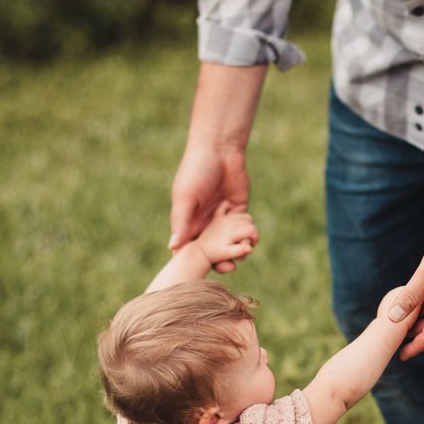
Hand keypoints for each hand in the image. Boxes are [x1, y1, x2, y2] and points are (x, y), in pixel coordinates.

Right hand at [169, 144, 250, 270]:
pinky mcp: (239, 210)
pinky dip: (247, 236)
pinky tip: (250, 241)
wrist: (219, 150)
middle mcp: (205, 222)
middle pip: (212, 250)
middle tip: (227, 267)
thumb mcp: (185, 197)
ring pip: (230, 242)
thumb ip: (181, 222)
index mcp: (188, 222)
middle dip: (219, 261)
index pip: (189, 248)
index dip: (193, 262)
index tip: (200, 273)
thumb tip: (173, 247)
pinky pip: (244, 228)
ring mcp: (223, 218)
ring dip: (236, 250)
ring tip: (242, 254)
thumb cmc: (196, 171)